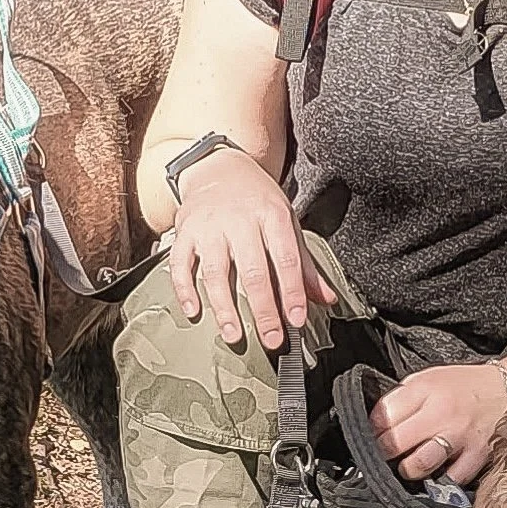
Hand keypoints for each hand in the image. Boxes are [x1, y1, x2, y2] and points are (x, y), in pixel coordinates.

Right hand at [167, 149, 336, 350]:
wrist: (218, 168)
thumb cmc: (257, 200)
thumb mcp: (287, 222)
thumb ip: (304, 264)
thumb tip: (326, 299)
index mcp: (272, 216)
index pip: (286, 259)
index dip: (292, 292)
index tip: (297, 320)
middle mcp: (240, 221)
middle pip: (253, 272)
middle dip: (264, 309)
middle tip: (272, 340)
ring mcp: (209, 227)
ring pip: (217, 272)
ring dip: (225, 307)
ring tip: (234, 335)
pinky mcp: (185, 233)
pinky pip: (180, 265)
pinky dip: (184, 290)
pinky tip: (194, 312)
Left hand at [368, 360, 506, 485]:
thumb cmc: (465, 386)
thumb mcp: (428, 378)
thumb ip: (402, 400)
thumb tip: (376, 427)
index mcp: (425, 389)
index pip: (381, 417)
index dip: (371, 432)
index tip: (373, 438)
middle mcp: (441, 412)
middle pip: (393, 443)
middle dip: (383, 453)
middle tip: (385, 456)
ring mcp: (460, 437)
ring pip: (418, 465)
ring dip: (408, 470)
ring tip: (409, 466)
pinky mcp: (477, 456)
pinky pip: (449, 480)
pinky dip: (440, 481)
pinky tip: (438, 473)